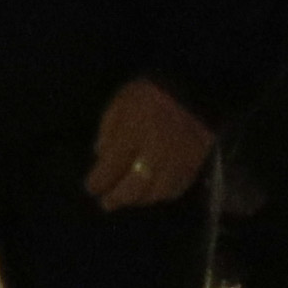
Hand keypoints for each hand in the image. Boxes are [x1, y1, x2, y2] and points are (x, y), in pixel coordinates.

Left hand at [84, 77, 212, 209]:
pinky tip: (152, 194)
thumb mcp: (122, 101)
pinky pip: (176, 188)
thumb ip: (108, 128)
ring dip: (138, 200)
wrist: (196, 84)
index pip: (111, 168)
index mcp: (133, 133)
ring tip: (129, 199)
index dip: (98, 182)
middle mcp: (154, 153)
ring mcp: (176, 161)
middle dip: (116, 198)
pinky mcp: (194, 164)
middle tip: (106, 203)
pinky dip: (161, 195)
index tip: (91, 187)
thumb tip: (100, 155)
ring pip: (155, 193)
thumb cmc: (152, 91)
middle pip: (133, 187)